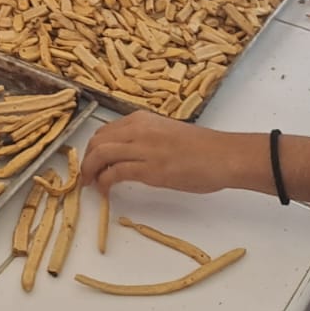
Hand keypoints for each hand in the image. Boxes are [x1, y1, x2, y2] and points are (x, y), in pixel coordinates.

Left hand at [81, 112, 246, 195]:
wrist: (223, 155)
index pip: (105, 130)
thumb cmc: (203, 148)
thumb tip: (131, 153)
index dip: (94, 147)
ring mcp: (143, 148)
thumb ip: (146, 138)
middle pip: (98, 141)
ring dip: (89, 171)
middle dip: (87, 159)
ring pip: (101, 154)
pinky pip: (115, 172)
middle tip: (85, 176)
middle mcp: (138, 129)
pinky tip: (104, 191)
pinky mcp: (149, 169)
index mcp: (142, 119)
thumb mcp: (167, 132)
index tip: (92, 161)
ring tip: (89, 184)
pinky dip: (104, 182)